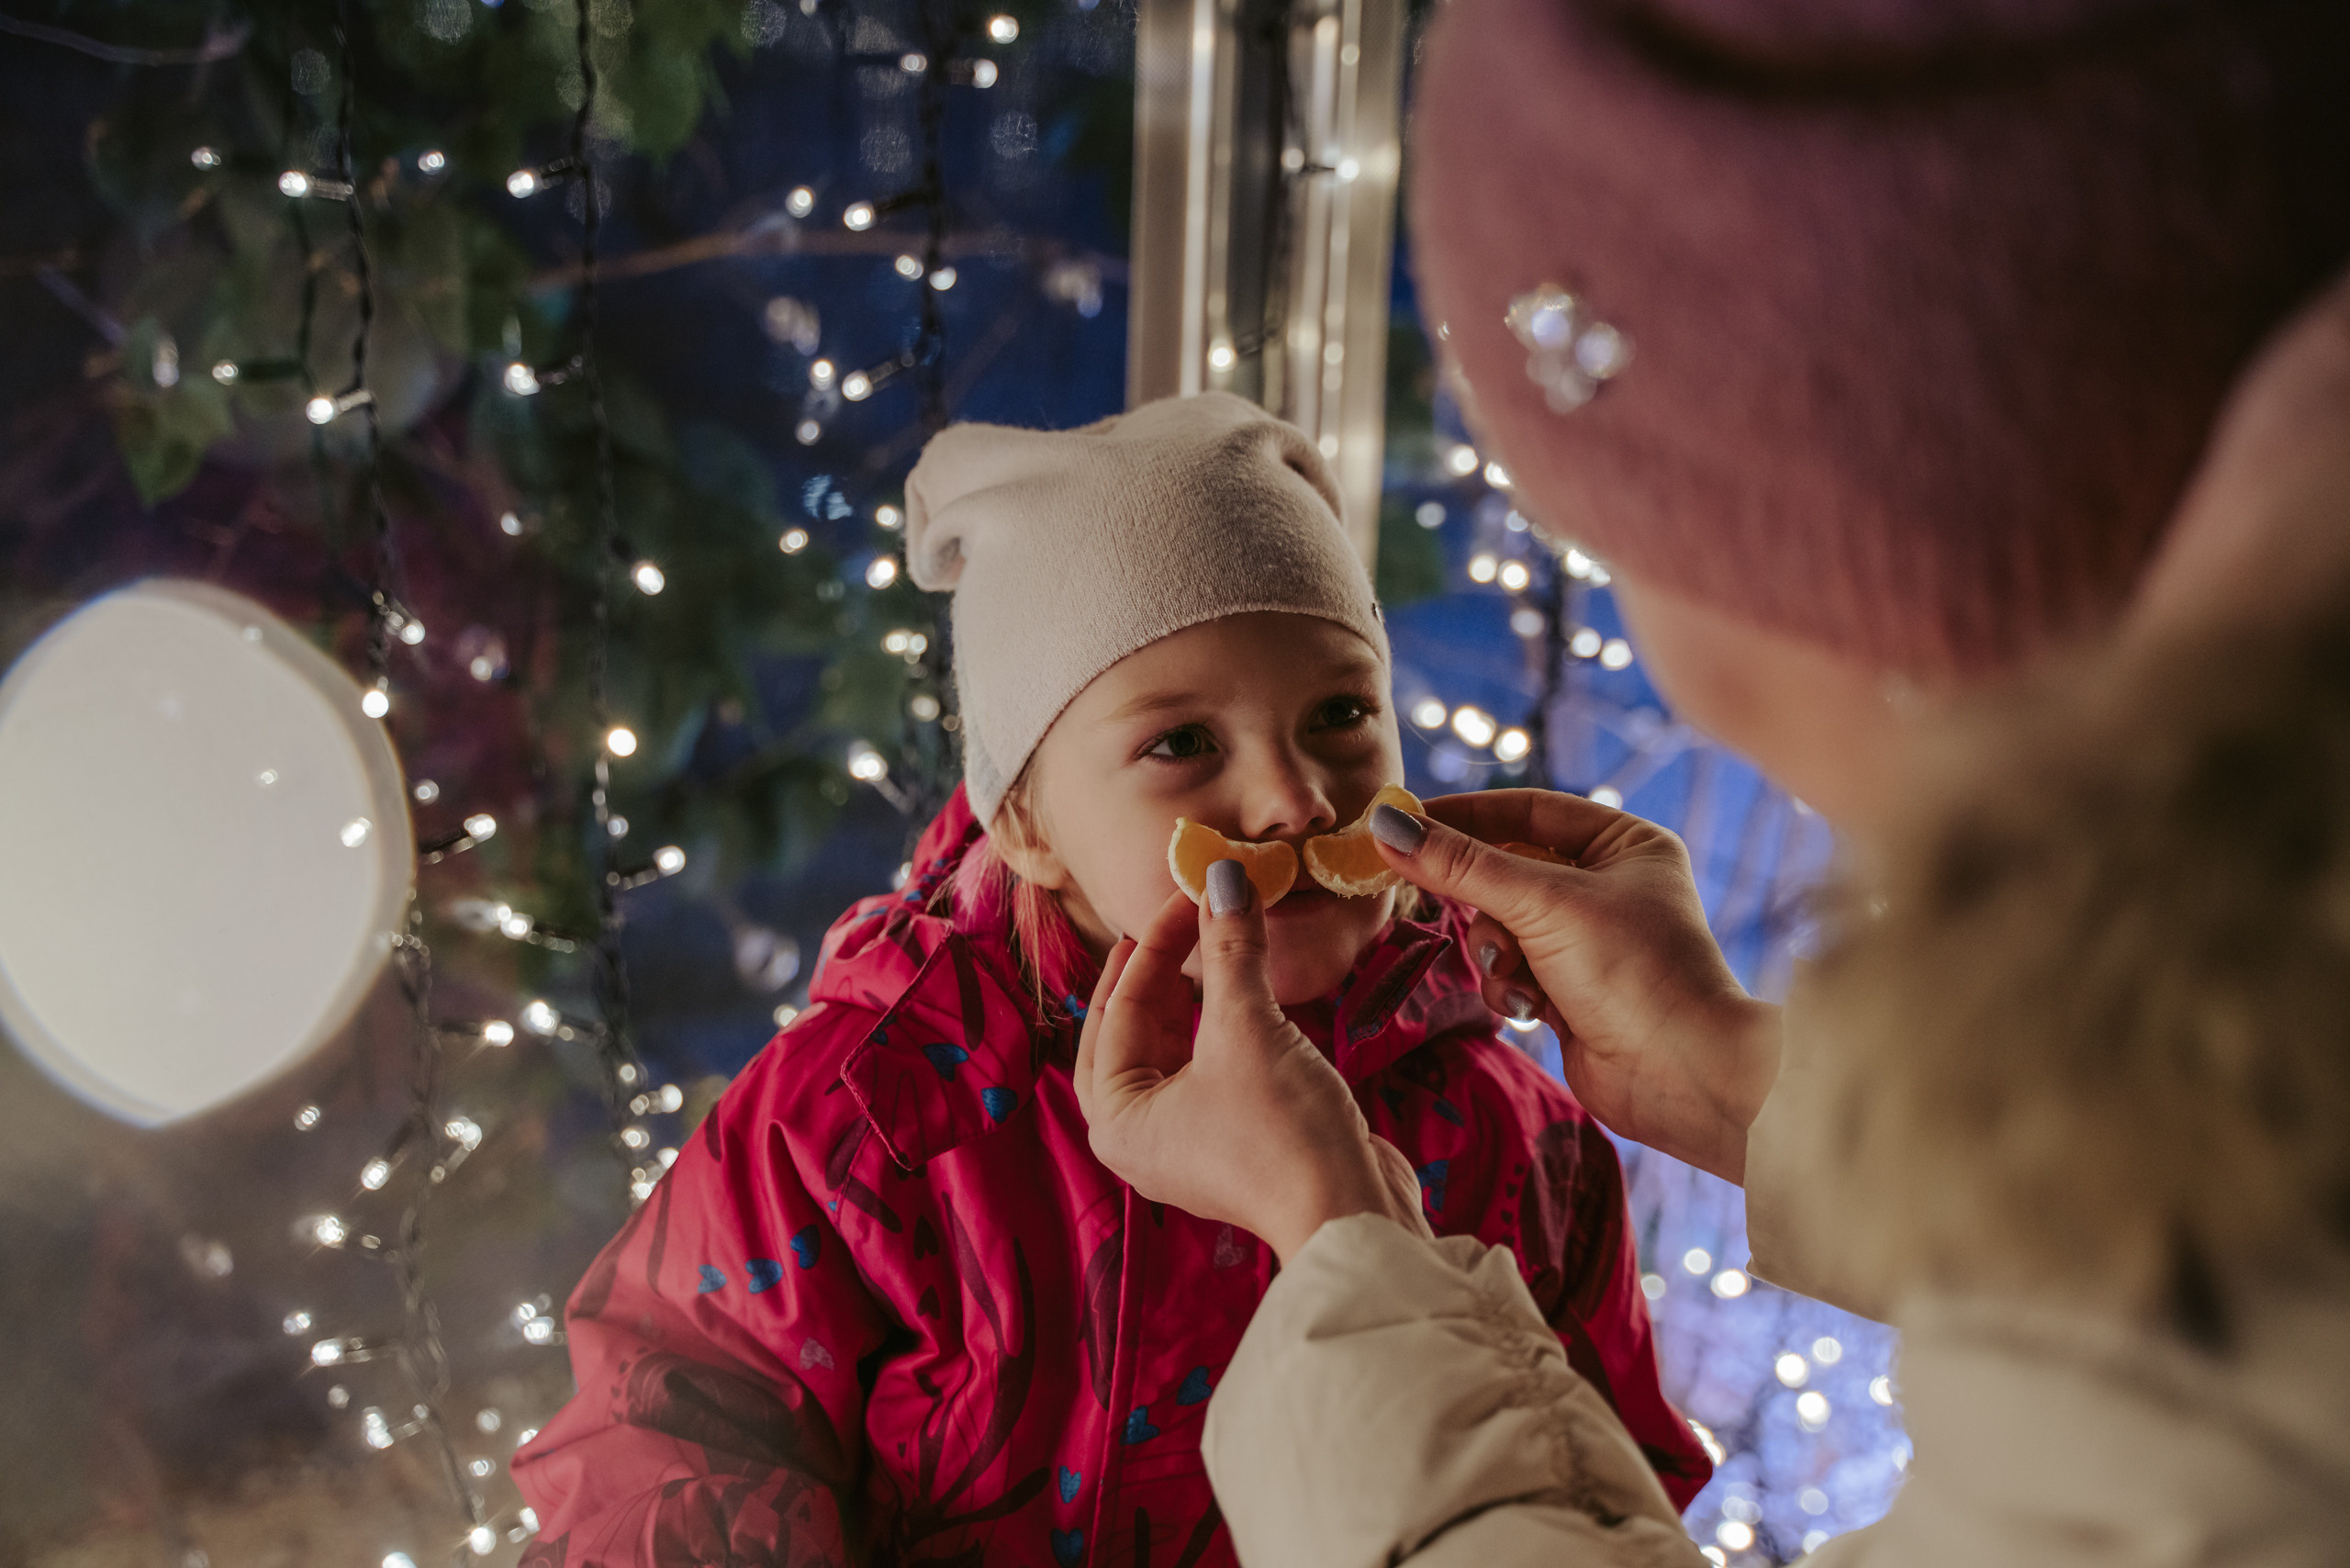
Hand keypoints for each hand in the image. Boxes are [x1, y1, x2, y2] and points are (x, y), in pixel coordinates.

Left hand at [1072, 869, 1428, 1261]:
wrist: (1352, 1215)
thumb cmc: (1284, 1133)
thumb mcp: (1250, 1029)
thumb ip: (1230, 951)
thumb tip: (1224, 877)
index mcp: (1115, 1117)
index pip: (1121, 1007)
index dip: (1158, 941)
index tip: (1192, 890)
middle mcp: (1136, 1136)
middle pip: (1132, 1029)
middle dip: (1159, 968)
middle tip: (1182, 915)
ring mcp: (1183, 1143)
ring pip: (1169, 1048)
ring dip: (1190, 994)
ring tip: (1210, 942)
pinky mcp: (1228, 1143)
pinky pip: (1205, 1068)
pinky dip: (1217, 1026)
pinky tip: (1239, 993)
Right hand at [1370, 791, 1780, 1182]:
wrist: (1681, 1080)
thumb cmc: (1633, 972)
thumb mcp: (1543, 904)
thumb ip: (1462, 866)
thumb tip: (1386, 824)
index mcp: (1625, 844)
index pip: (1528, 810)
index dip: (1466, 816)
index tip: (1404, 824)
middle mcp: (1610, 887)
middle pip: (1508, 872)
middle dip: (1483, 903)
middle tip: (1434, 900)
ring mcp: (1590, 943)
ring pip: (1502, 928)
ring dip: (1495, 954)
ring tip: (1512, 976)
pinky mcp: (1571, 992)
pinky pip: (1512, 973)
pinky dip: (1510, 989)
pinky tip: (1531, 1011)